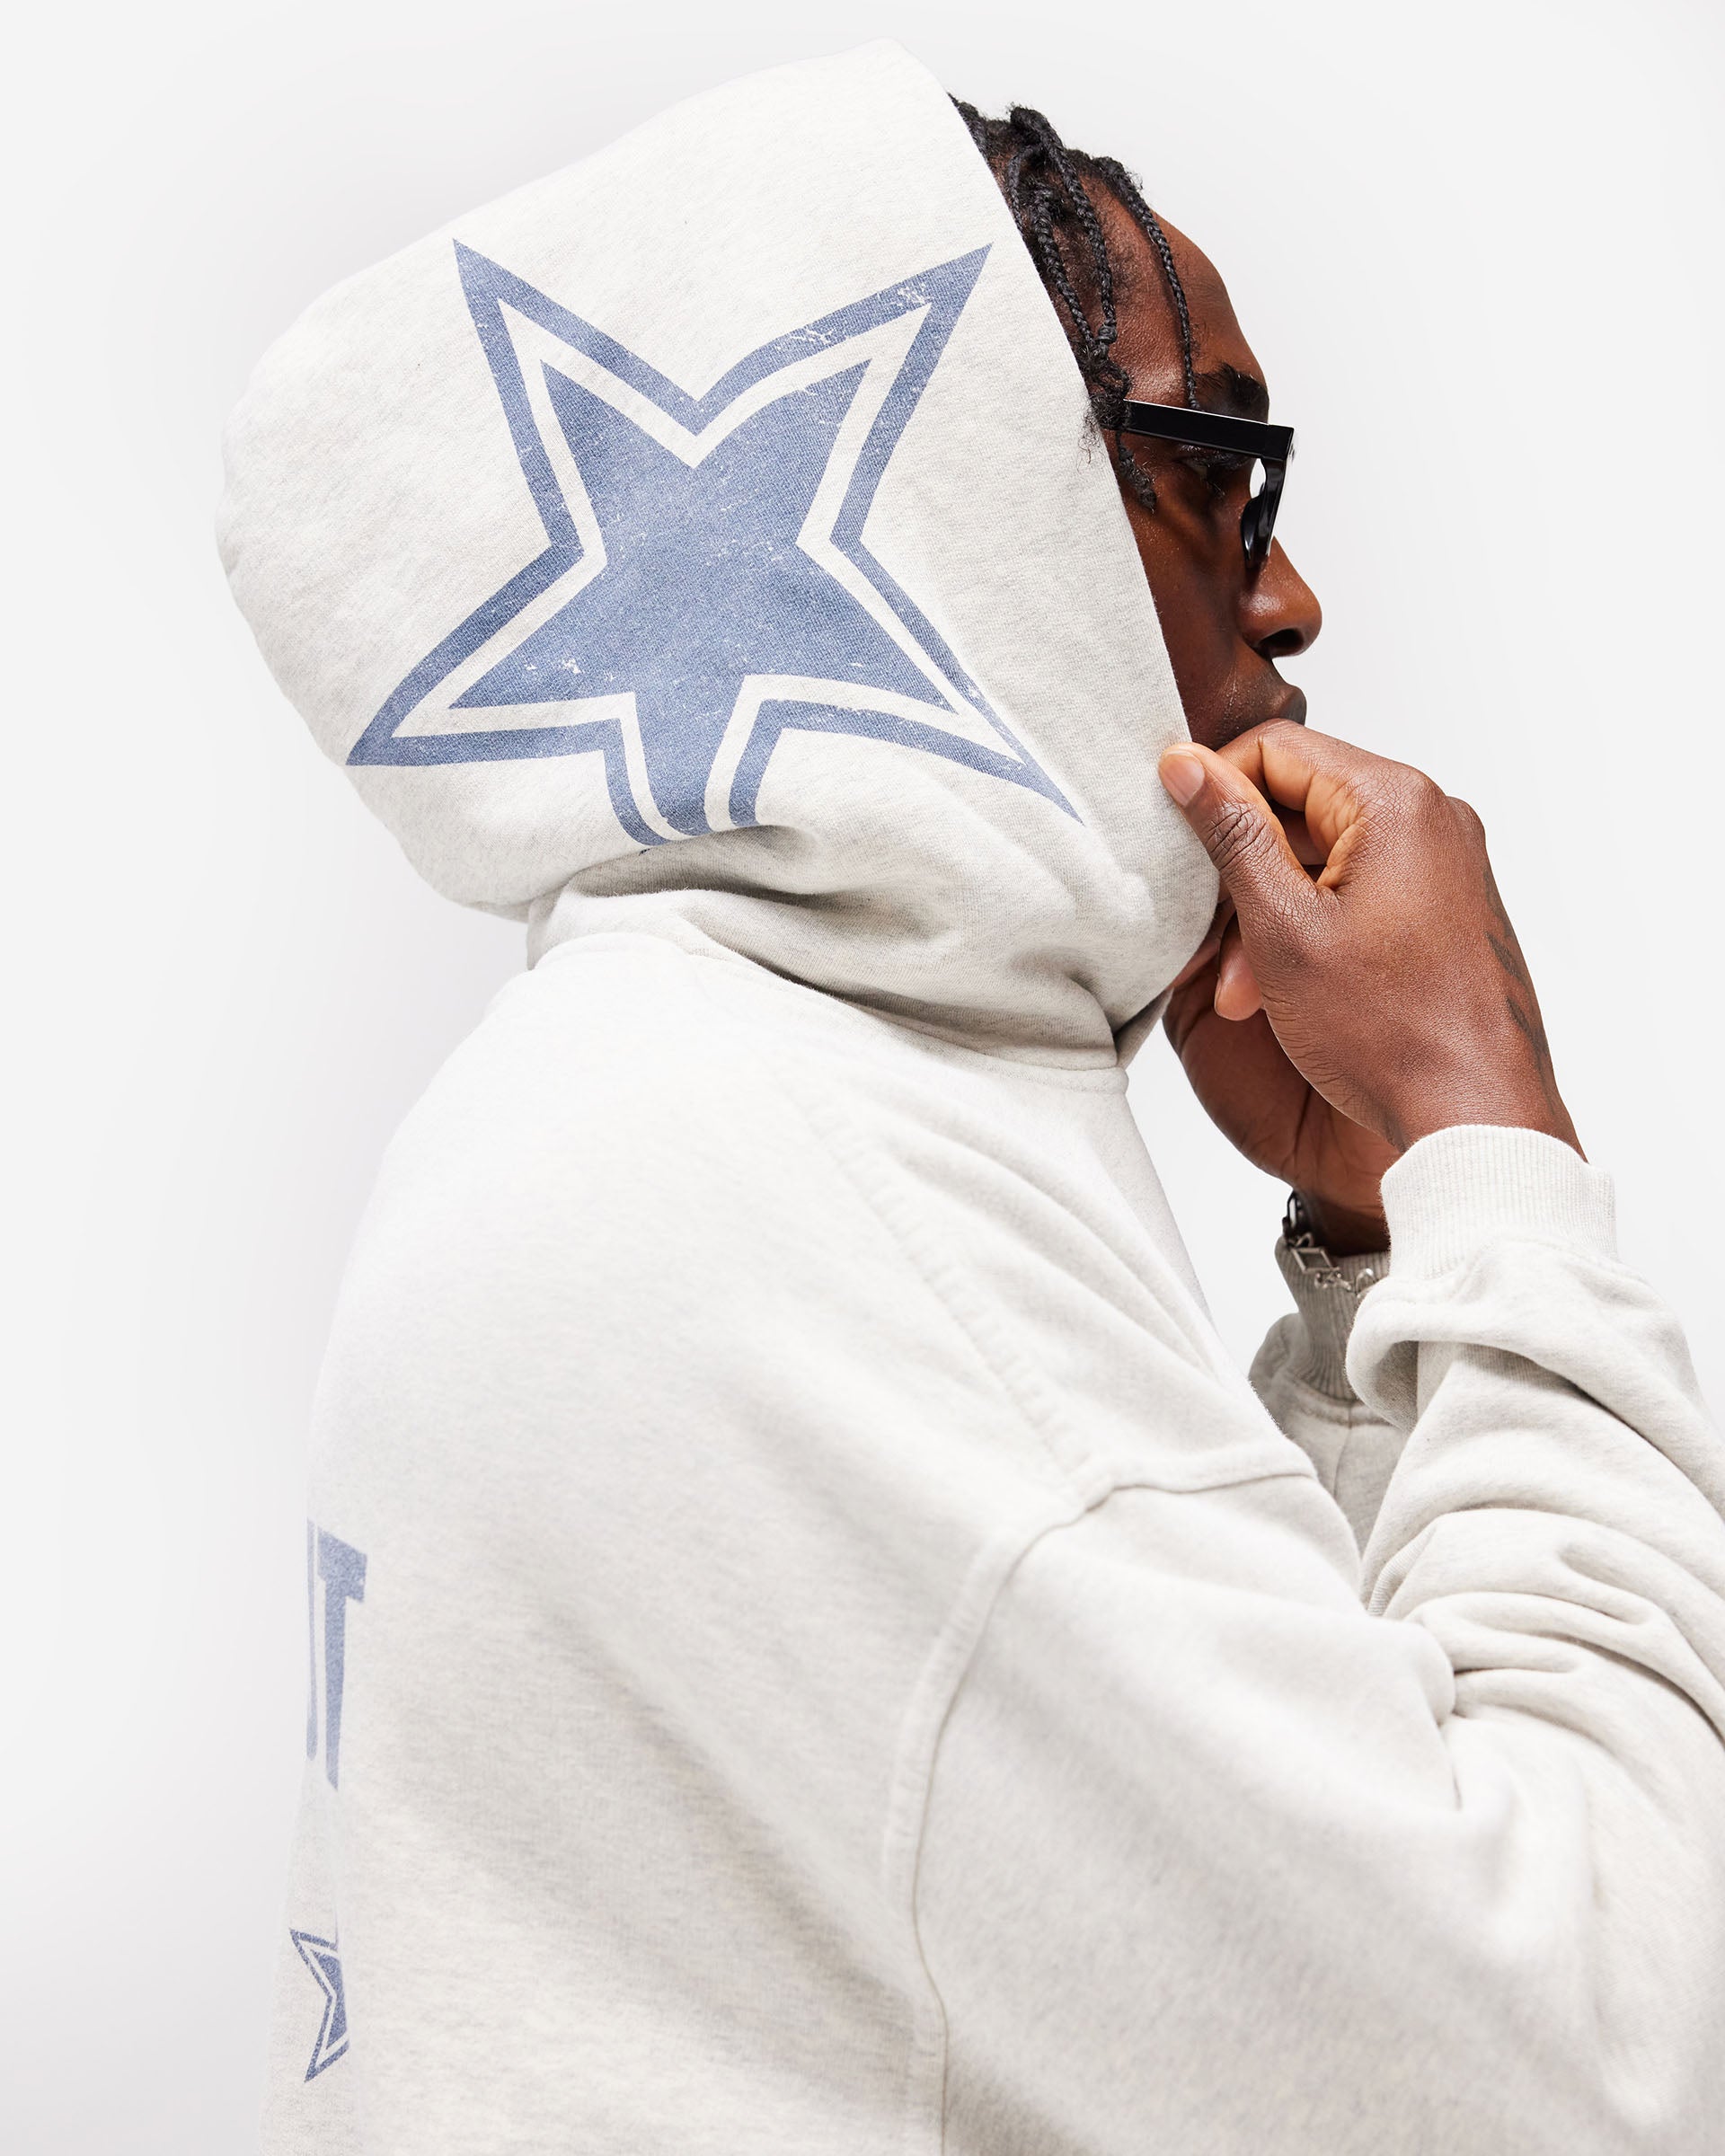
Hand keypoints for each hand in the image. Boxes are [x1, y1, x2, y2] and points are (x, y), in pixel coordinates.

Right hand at [1157, 723, 1579, 1243]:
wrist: (1474, 1113)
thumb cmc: (1392, 1034)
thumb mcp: (1283, 928)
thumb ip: (1231, 835)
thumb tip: (1186, 765)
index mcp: (1395, 802)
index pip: (1276, 748)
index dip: (1213, 793)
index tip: (1176, 843)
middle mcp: (1431, 817)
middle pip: (1300, 801)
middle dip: (1243, 872)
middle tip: (1216, 947)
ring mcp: (1446, 861)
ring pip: (1325, 852)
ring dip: (1273, 908)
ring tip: (1253, 987)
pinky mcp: (1447, 903)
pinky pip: (1360, 886)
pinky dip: (1315, 924)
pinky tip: (1290, 985)